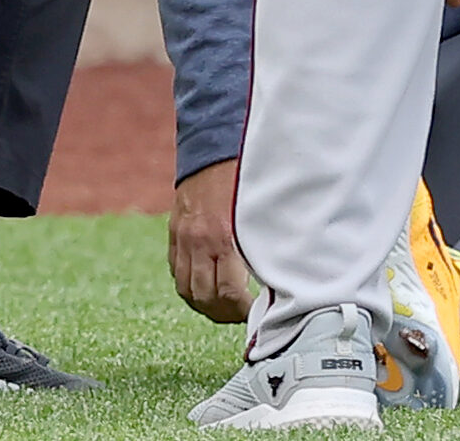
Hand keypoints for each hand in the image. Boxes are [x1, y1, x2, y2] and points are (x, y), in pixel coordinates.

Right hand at [169, 160, 251, 322]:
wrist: (215, 145)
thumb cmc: (249, 174)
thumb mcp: (263, 208)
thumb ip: (267, 239)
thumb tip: (285, 270)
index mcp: (225, 236)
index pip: (227, 292)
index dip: (241, 310)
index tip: (256, 312)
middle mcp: (199, 240)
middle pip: (203, 297)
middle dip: (223, 313)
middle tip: (242, 315)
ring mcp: (183, 238)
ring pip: (187, 289)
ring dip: (205, 305)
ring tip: (226, 308)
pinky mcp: (174, 232)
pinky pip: (177, 271)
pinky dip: (190, 286)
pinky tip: (207, 287)